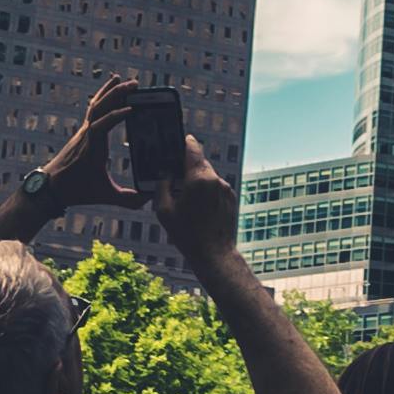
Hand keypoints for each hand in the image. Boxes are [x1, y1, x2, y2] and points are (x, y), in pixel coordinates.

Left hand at [25, 84, 136, 228]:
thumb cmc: (76, 191)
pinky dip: (102, 98)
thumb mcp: (104, 196)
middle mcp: (87, 135)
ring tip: (122, 79)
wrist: (49, 188)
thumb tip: (150, 198)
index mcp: (92, 148)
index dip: (116, 115)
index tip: (132, 109)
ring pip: (95, 105)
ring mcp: (83, 132)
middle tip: (135, 84)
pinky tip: (109, 91)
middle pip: (99, 108)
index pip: (101, 125)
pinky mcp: (82, 132)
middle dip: (116, 93)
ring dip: (109, 92)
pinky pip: (93, 110)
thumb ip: (128, 199)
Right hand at [155, 121, 241, 269]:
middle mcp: (215, 180)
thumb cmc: (187, 234)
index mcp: (199, 179)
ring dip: (197, 180)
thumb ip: (162, 186)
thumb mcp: (164, 211)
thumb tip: (165, 174)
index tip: (180, 139)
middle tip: (174, 173)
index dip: (185, 142)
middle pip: (200, 162)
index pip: (193, 149)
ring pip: (208, 176)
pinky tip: (197, 206)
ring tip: (184, 196)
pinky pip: (216, 187)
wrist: (214, 254)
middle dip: (187, 166)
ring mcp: (226, 189)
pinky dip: (207, 190)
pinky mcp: (231, 198)